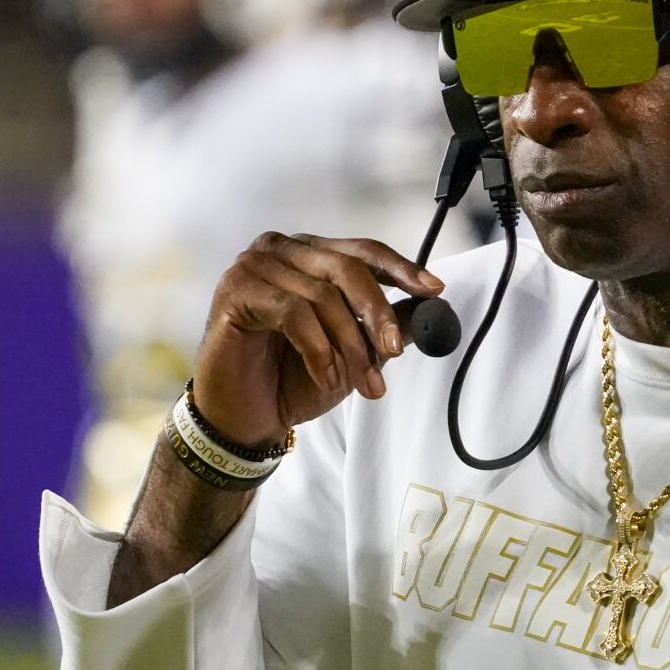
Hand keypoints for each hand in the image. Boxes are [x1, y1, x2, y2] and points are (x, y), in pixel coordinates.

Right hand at [194, 233, 443, 446]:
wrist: (246, 418)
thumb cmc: (293, 380)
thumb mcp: (355, 352)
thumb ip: (388, 325)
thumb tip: (432, 307)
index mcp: (310, 254)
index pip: (363, 251)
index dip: (401, 268)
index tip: (434, 290)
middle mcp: (281, 251)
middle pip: (346, 268)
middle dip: (376, 313)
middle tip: (394, 351)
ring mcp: (254, 266)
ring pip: (322, 296)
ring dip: (349, 346)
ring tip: (364, 385)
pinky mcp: (235, 291)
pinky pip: (292, 313)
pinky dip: (318, 350)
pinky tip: (325, 377)